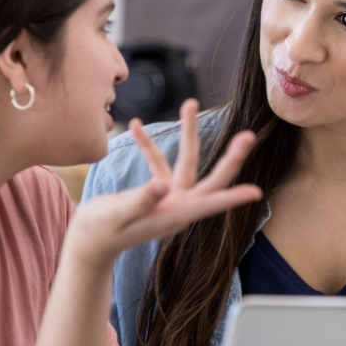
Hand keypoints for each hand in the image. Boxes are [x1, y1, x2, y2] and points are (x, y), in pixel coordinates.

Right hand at [70, 99, 261, 265]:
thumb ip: (139, 201)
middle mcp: (177, 206)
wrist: (89, 242)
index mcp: (172, 216)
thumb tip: (161, 186)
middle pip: (210, 179)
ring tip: (190, 103)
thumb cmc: (100, 233)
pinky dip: (147, 145)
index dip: (232, 197)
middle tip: (248, 135)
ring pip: (185, 161)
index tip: (256, 192)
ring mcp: (169, 197)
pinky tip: (136, 126)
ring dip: (187, 133)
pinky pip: (157, 163)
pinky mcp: (156, 191)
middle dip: (229, 157)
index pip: (208, 204)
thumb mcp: (116, 216)